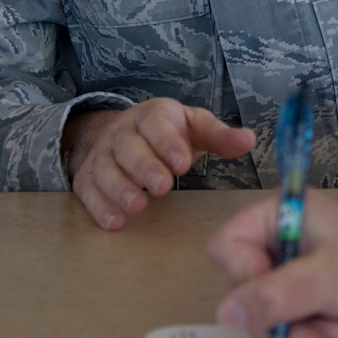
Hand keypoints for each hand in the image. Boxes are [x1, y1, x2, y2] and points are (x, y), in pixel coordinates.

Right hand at [64, 98, 255, 230]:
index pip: (155, 125)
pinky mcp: (88, 177)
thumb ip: (219, 136)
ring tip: (138, 206)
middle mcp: (122, 132)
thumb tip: (250, 139)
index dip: (167, 143)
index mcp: (151, 115)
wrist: (122, 132)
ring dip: (119, 188)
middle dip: (144, 166)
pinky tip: (115, 222)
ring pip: (105, 169)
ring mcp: (102, 154)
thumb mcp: (194, 127)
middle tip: (163, 186)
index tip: (182, 163)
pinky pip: (88, 191)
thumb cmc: (167, 132)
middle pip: (128, 147)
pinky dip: (98, 207)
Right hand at [210, 192, 337, 337]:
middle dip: (276, 317)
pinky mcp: (305, 305)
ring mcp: (293, 276)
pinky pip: (279, 331)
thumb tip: (227, 313)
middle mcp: (283, 242)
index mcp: (282, 214)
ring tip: (333, 335)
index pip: (227, 247)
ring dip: (292, 334)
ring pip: (258, 317)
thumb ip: (275, 295)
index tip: (278, 294)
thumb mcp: (329, 278)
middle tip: (313, 330)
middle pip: (240, 288)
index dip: (244, 277)